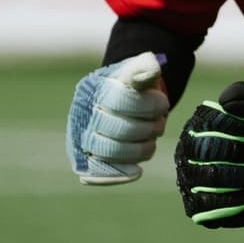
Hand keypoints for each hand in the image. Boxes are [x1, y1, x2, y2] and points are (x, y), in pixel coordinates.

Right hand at [66, 52, 167, 185]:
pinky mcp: (84, 162)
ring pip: (111, 152)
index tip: (163, 105)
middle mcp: (82, 114)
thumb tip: (150, 70)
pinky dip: (120, 174)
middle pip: (119, 130)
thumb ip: (146, 68)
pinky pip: (98, 174)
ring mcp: (80, 139)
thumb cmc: (131, 88)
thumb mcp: (140, 71)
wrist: (116, 105)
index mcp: (94, 89)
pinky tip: (137, 170)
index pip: (121, 100)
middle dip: (148, 129)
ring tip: (150, 140)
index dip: (149, 106)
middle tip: (160, 123)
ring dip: (140, 150)